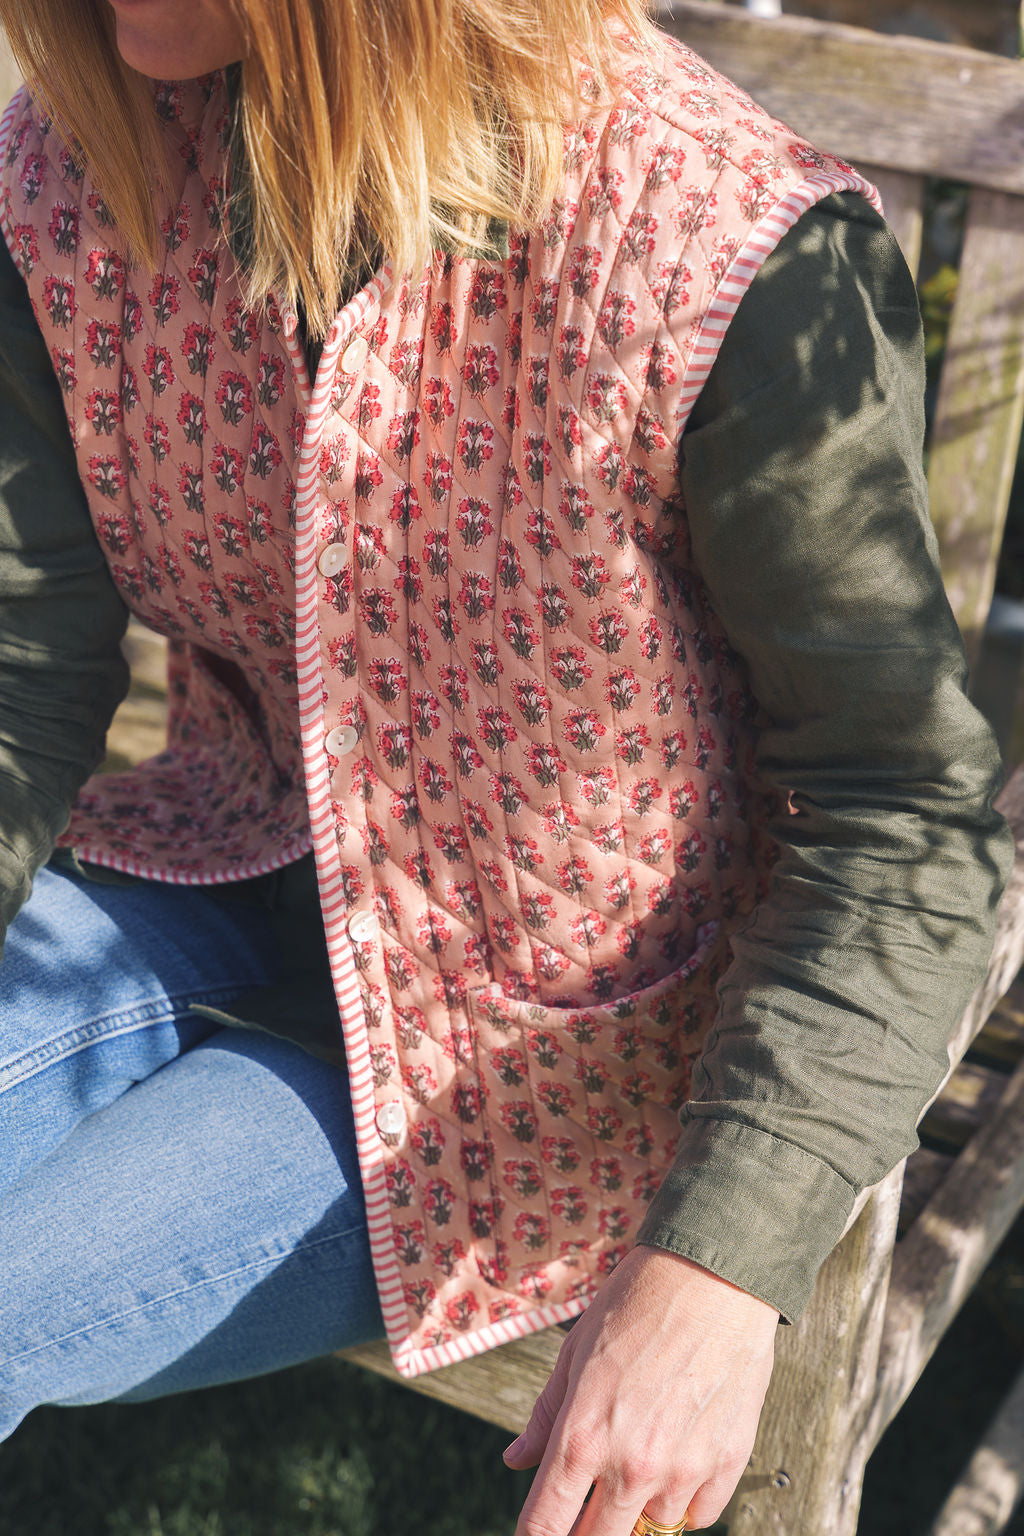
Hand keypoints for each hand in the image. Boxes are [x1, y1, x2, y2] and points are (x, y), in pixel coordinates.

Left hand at [502, 1244, 778, 1534]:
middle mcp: (632, 1466)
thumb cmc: (638, 1304)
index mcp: (583, 1437)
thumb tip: (516, 1461)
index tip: (538, 1532)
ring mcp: (684, 1470)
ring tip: (641, 1456)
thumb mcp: (574, 1352)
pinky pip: (699, 1514)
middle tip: (587, 1504)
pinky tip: (678, 1457)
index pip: (544, 1527)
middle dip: (585, 1531)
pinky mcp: (727, 1463)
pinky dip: (686, 1497)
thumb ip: (545, 1417)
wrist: (713, 1276)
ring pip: (652, 1529)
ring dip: (640, 1507)